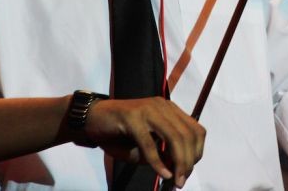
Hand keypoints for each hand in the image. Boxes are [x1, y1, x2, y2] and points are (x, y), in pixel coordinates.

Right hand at [86, 97, 204, 187]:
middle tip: (182, 180)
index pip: (195, 129)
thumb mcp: (145, 146)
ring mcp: (148, 109)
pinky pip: (149, 144)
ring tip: (176, 180)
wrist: (90, 120)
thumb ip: (162, 154)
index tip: (188, 170)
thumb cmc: (118, 134)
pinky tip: (162, 174)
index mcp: (169, 109)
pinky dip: (158, 162)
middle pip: (188, 134)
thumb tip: (177, 168)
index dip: (197, 151)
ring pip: (174, 137)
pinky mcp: (132, 117)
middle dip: (189, 161)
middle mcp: (162, 106)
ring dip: (178, 162)